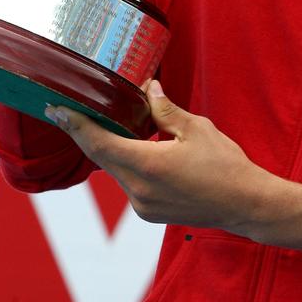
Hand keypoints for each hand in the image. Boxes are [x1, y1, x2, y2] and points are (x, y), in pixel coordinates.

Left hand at [44, 80, 273, 230]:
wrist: (245, 204)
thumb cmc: (225, 164)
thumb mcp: (196, 128)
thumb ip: (165, 110)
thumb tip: (147, 90)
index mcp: (147, 165)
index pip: (98, 142)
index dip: (75, 125)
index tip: (56, 109)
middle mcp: (138, 190)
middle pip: (101, 156)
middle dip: (85, 133)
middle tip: (67, 111)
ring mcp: (142, 205)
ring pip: (115, 169)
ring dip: (109, 147)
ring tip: (106, 122)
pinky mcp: (149, 211)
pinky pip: (128, 181)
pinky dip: (126, 161)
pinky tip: (135, 146)